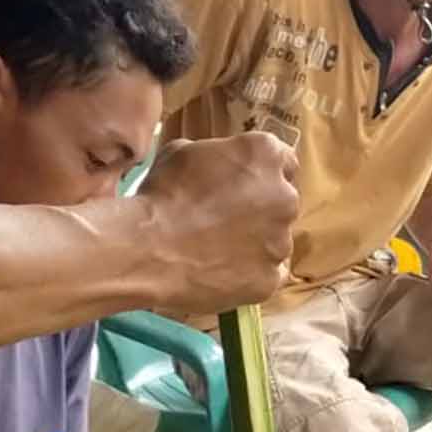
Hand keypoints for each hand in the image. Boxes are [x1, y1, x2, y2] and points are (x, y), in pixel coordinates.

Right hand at [137, 131, 298, 311]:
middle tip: (224, 219)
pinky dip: (250, 273)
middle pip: (281, 201)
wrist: (147, 248)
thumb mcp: (183, 152)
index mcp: (265, 156)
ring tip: (216, 250)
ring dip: (255, 242)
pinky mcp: (269, 279)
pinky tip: (222, 272)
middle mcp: (284, 197)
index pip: (282, 161)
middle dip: (260, 208)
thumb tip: (216, 167)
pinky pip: (267, 274)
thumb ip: (216, 156)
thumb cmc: (162, 194)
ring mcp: (280, 242)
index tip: (242, 184)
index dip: (260, 173)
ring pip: (275, 240)